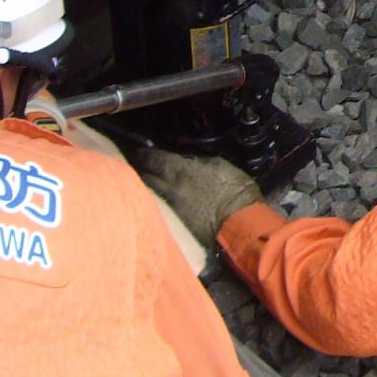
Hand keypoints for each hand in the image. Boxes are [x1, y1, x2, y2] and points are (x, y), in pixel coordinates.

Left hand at [135, 147, 263, 246]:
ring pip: (150, 192)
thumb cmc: (235, 191)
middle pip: (145, 176)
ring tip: (142, 180)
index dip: (143, 154)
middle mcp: (170, 189)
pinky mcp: (176, 222)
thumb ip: (199, 161)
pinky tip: (156, 197)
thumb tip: (187, 160)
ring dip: (145, 185)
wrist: (241, 225)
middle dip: (138, 169)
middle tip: (135, 164)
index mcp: (181, 171)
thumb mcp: (220, 165)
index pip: (153, 159)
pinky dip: (155, 199)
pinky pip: (160, 206)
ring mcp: (171, 207)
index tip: (138, 151)